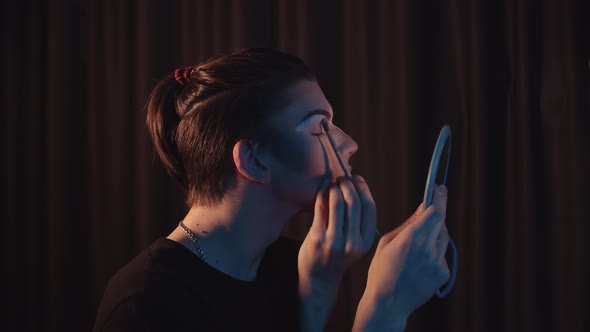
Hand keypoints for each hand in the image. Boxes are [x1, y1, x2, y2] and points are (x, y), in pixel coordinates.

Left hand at [298, 176, 376, 322]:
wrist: (320, 278)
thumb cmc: (339, 256)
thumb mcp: (356, 243)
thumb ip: (358, 221)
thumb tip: (356, 187)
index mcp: (366, 242)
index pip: (369, 208)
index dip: (364, 189)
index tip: (357, 179)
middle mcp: (353, 243)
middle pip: (354, 203)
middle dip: (348, 185)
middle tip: (343, 178)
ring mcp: (335, 241)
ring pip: (337, 203)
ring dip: (335, 188)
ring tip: (333, 183)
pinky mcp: (318, 239)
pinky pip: (321, 209)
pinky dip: (322, 194)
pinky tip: (323, 189)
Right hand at [353, 185, 449, 330]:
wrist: (387, 303)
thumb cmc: (381, 270)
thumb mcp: (387, 242)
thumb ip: (408, 224)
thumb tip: (423, 208)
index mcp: (411, 239)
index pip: (434, 212)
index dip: (439, 198)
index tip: (440, 189)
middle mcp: (428, 250)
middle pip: (441, 222)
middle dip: (436, 214)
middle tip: (431, 207)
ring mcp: (437, 263)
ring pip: (442, 237)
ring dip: (434, 233)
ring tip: (417, 243)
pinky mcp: (443, 273)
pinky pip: (441, 254)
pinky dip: (434, 251)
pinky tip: (419, 261)